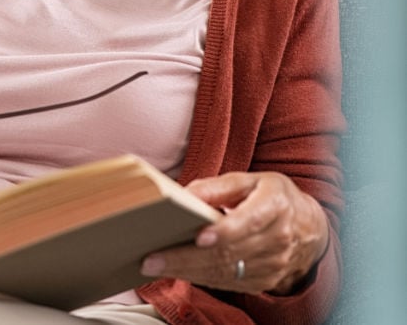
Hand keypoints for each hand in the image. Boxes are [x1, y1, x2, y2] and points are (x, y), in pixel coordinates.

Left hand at [141, 172, 328, 293]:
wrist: (308, 227)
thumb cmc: (271, 196)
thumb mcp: (250, 180)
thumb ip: (217, 186)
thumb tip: (185, 194)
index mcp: (275, 206)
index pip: (248, 222)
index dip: (224, 231)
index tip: (198, 236)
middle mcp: (277, 240)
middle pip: (228, 252)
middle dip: (187, 257)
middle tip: (153, 258)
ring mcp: (272, 265)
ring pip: (224, 271)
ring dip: (187, 271)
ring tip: (155, 265)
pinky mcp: (263, 281)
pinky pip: (227, 282)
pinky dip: (199, 278)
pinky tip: (176, 272)